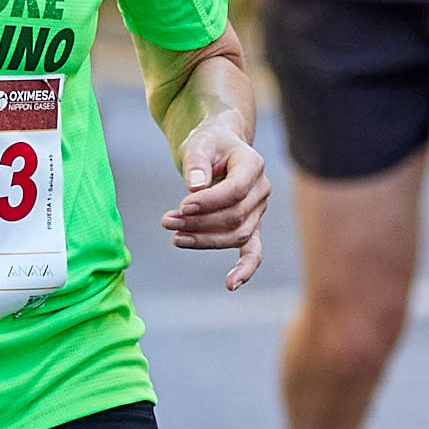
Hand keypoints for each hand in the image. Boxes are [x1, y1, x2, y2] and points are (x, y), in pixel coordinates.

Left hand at [161, 111, 269, 288]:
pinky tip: (231, 284)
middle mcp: (261, 189)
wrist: (219, 147)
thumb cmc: (208, 144)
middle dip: (198, 223)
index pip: (234, 190)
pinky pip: (254, 251)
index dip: (208, 202)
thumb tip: (194, 187)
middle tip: (167, 221)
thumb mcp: (198, 144)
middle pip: (233, 216)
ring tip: (174, 236)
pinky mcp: (250, 225)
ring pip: (236, 235)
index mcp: (252, 165)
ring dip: (204, 240)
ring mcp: (258, 211)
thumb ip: (196, 162)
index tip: (181, 205)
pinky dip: (245, 269)